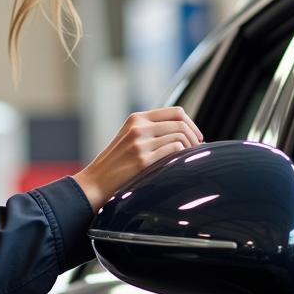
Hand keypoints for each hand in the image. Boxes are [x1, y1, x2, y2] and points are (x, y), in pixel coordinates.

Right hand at [73, 107, 203, 210]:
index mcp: (136, 118)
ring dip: (191, 147)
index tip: (196, 137)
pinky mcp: (142, 159)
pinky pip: (174, 149)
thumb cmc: (116, 164)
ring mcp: (140, 142)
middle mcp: (138, 127)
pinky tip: (180, 163)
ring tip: (190, 158)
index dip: (191, 123)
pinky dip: (182, 155)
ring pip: (179, 135)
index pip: (175, 111)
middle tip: (197, 149)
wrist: (96, 182)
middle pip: (180, 123)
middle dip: (194, 136)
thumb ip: (151, 131)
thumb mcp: (130, 138)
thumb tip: (182, 132)